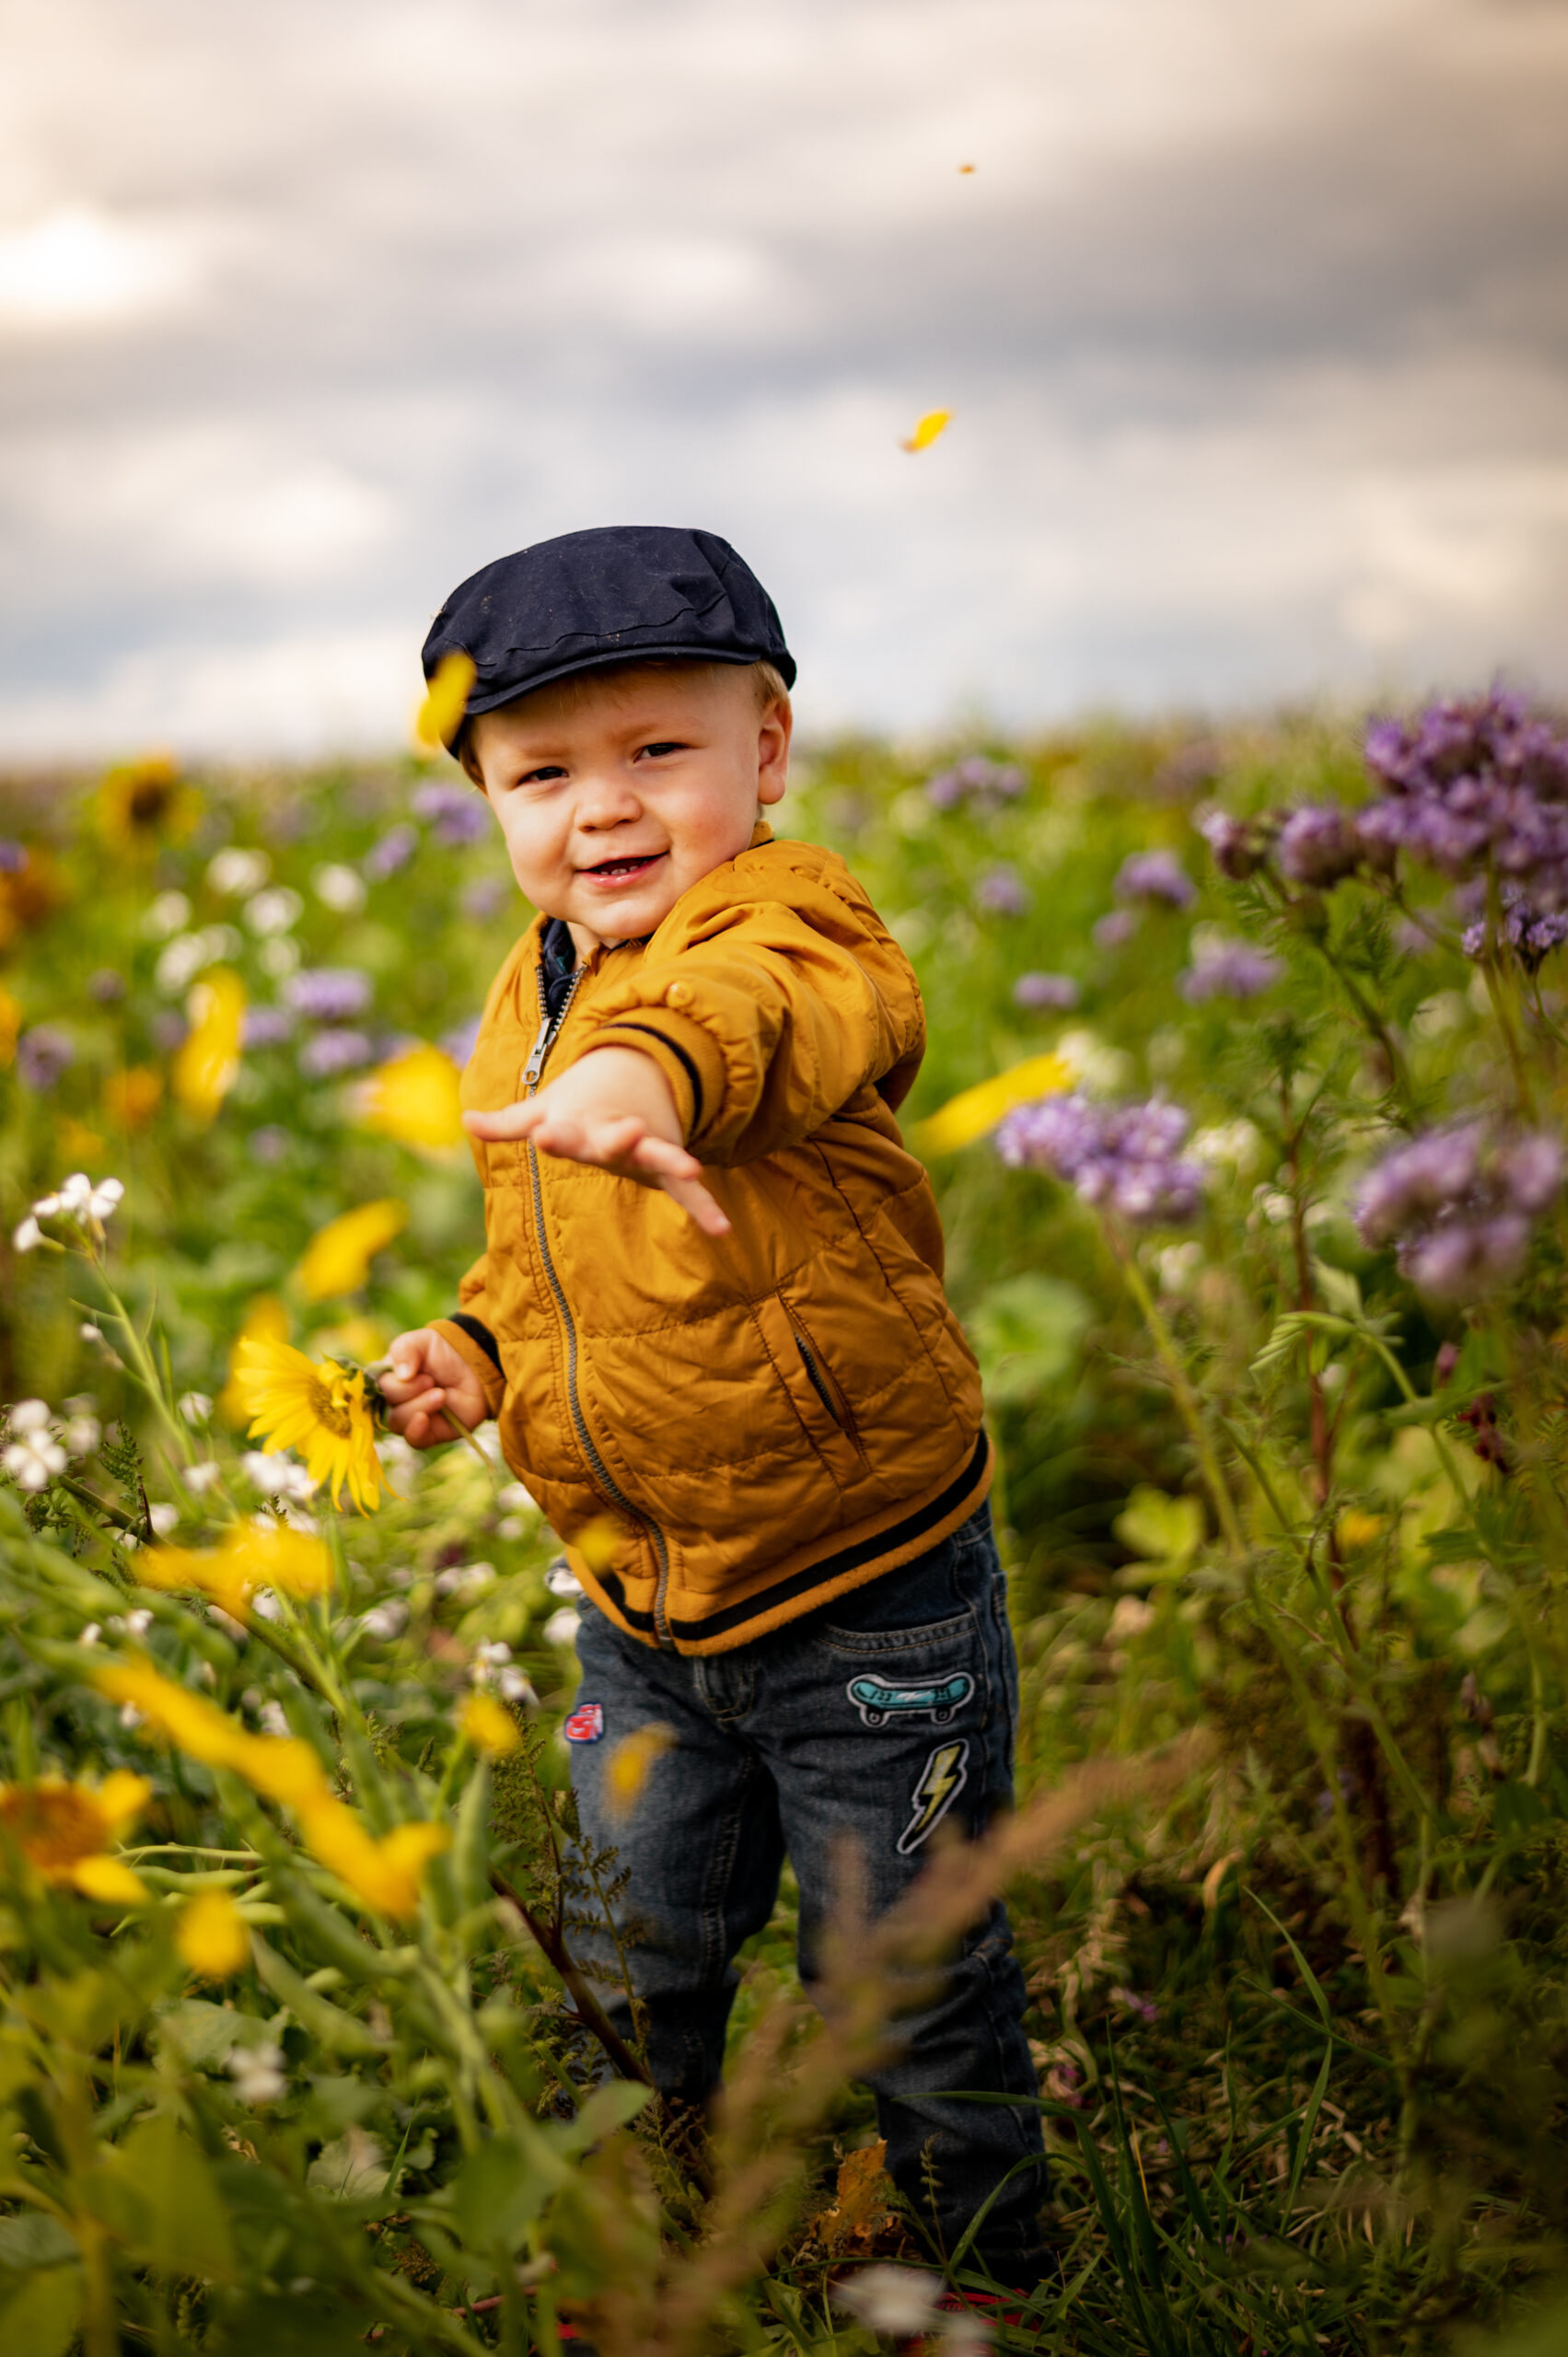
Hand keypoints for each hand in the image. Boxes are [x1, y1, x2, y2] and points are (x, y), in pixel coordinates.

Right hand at [380, 1327, 490, 1447]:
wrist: (476, 1367)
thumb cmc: (444, 1353)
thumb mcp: (422, 1340)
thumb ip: (405, 1349)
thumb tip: (401, 1374)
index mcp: (387, 1378)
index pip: (375, 1387)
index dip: (392, 1383)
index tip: (411, 1372)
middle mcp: (394, 1401)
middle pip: (386, 1404)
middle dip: (409, 1391)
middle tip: (431, 1380)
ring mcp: (410, 1418)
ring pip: (398, 1422)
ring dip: (420, 1406)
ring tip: (441, 1394)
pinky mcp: (429, 1433)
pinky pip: (413, 1440)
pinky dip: (415, 1430)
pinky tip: (424, 1418)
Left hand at [464, 1045, 730, 1236]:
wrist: (636, 1074)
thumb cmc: (578, 1102)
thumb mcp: (542, 1109)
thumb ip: (507, 1124)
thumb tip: (467, 1120)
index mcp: (578, 1125)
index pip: (562, 1131)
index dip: (553, 1134)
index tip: (544, 1135)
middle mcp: (613, 1134)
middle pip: (614, 1139)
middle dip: (620, 1137)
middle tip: (628, 1132)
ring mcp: (643, 1148)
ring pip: (658, 1154)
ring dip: (672, 1160)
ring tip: (692, 1169)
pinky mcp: (664, 1165)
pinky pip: (686, 1190)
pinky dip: (704, 1208)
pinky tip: (722, 1231)